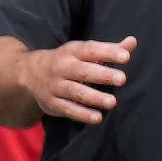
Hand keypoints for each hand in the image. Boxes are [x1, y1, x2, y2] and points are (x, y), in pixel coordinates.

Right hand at [18, 37, 135, 123]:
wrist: (29, 73)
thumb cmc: (67, 61)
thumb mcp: (83, 51)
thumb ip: (109, 49)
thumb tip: (132, 42)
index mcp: (72, 51)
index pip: (91, 50)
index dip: (108, 52)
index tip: (126, 57)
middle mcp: (63, 67)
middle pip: (83, 71)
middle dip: (103, 75)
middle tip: (122, 79)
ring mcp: (56, 86)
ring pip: (76, 92)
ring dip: (94, 97)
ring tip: (113, 102)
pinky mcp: (52, 103)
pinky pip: (68, 109)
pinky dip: (82, 114)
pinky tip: (97, 118)